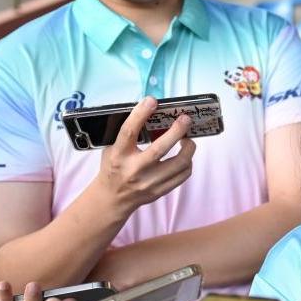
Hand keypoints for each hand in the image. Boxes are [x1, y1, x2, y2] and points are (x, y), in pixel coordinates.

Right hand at [96, 96, 195, 215]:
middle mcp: (134, 169)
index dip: (140, 115)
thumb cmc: (113, 167)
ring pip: (179, 164)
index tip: (152, 101)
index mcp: (119, 155)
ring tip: (187, 139)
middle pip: (160, 149)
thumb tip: (150, 111)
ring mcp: (149, 182)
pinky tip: (185, 155)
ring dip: (188, 148)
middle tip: (185, 119)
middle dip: (176, 131)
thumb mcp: (112, 148)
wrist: (112, 198)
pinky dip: (187, 162)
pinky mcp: (160, 191)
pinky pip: (183, 175)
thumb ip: (129, 134)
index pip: (129, 132)